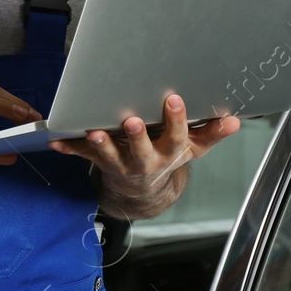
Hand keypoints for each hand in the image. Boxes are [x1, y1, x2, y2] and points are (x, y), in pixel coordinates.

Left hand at [48, 93, 239, 183]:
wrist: (143, 191)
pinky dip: (68, 148)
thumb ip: (211, 133)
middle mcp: (145, 160)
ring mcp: (120, 163)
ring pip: (109, 155)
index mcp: (169, 153)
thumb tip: (235, 119)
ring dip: (100, 144)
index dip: (175, 119)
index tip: (173, 99)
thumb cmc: (167, 157)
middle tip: (132, 120)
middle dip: (137, 136)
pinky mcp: (99, 162)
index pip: (176, 136)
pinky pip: (82, 156)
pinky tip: (55, 140)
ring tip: (93, 131)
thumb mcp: (192, 149)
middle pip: (141, 150)